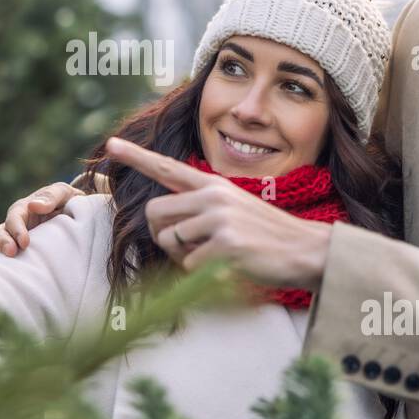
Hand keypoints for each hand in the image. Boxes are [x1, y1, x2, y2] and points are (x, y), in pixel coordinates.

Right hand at [0, 181, 83, 258]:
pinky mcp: (19, 256)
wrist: (78, 218)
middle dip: (2, 242)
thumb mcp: (63, 193)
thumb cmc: (68, 202)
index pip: (14, 218)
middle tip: (12, 253)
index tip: (25, 242)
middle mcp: (15, 226)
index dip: (16, 229)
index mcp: (24, 210)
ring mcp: (14, 242)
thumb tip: (34, 205)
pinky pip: (2, 262)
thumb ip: (51, 196)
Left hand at [104, 136, 330, 290]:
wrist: (306, 250)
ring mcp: (218, 218)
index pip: (167, 167)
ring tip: (215, 255)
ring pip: (169, 241)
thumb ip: (199, 208)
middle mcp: (212, 195)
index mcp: (213, 185)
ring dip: (183, 256)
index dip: (136, 156)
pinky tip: (227, 266)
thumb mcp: (233, 208)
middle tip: (189, 245)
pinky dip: (201, 273)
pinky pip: (188, 265)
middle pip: (154, 212)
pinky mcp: (225, 244)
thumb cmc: (265, 235)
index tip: (111, 145)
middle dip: (162, 234)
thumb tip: (162, 223)